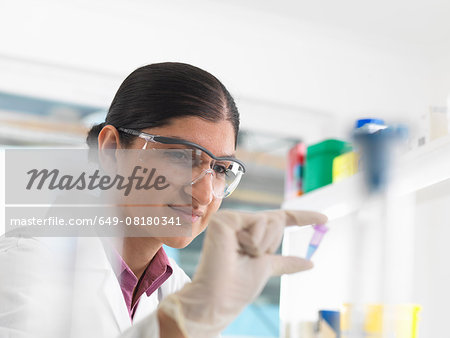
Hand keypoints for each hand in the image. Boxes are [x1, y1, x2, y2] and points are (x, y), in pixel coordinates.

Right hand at [158, 209, 327, 337]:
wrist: (219, 298)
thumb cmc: (238, 287)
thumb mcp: (268, 269)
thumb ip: (286, 262)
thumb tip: (310, 262)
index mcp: (249, 233)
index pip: (281, 220)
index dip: (303, 218)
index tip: (326, 219)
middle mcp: (240, 223)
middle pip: (277, 219)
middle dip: (272, 244)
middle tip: (250, 259)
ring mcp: (232, 220)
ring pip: (269, 220)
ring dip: (262, 246)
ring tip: (241, 257)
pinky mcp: (226, 219)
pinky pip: (258, 222)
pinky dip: (254, 242)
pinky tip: (235, 251)